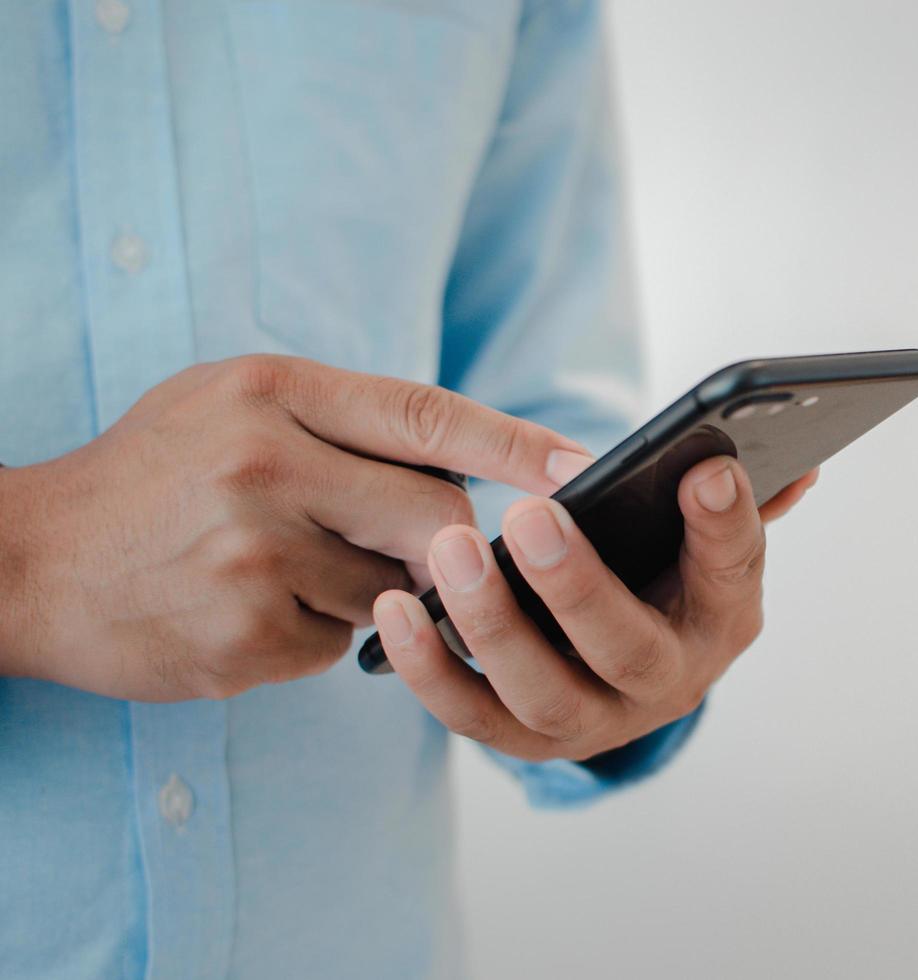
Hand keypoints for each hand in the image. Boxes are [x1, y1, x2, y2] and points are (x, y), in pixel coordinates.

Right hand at [0, 355, 589, 700]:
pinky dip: (321, 632)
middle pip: (438, 514)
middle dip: (446, 537)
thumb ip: (342, 419)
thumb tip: (462, 461)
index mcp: (271, 392)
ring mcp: (258, 556)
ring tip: (286, 564)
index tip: (585, 465)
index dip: (517, 442)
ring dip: (372, 587)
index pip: (427, 413)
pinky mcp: (250, 636)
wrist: (27, 560)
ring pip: (396, 587)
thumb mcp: (232, 403)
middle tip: (404, 539)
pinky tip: (255, 607)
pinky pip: (342, 642)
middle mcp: (269, 465)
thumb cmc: (152, 474)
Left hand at [371, 459, 818, 760]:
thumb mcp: (704, 540)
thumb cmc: (662, 576)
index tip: (705, 469)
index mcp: (724, 617)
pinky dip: (430, 667)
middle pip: (626, 648)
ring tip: (449, 550)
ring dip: (491, 625)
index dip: (724, 525)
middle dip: (577, 585)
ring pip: (542, 693)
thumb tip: (801, 462)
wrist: (618, 663)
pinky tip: (394, 609)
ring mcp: (595, 721)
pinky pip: (472, 715)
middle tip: (530, 514)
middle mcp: (668, 682)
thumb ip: (732, 502)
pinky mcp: (526, 739)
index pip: (734, 570)